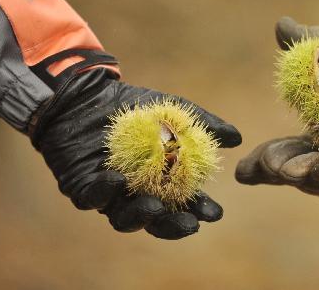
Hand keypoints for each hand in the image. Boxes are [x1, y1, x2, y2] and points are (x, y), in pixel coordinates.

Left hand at [30, 69, 240, 238]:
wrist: (87, 93)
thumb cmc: (134, 106)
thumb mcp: (173, 111)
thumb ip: (203, 124)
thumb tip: (237, 138)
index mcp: (160, 181)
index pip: (182, 202)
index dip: (198, 210)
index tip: (215, 213)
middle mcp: (136, 193)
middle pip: (156, 220)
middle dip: (173, 225)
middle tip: (189, 223)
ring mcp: (109, 194)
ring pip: (124, 217)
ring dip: (140, 215)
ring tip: (154, 206)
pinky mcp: (81, 187)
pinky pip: (92, 197)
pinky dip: (105, 190)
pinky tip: (117, 179)